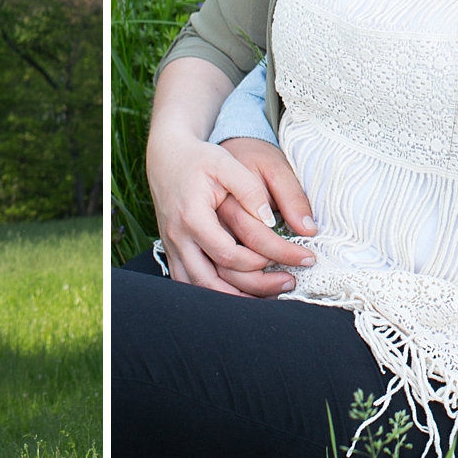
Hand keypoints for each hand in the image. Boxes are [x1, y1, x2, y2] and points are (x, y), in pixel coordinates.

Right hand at [147, 109, 318, 298]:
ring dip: (234, 299)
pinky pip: (189, 284)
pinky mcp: (172, 252)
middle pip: (213, 282)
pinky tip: (240, 293)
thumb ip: (250, 190)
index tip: (291, 257)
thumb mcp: (227, 164)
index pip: (228, 254)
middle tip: (288, 283)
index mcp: (192, 217)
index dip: (260, 262)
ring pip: (200, 289)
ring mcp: (173, 248)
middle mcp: (179, 238)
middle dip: (254, 290)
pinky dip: (213, 294)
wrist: (166, 158)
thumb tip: (269, 219)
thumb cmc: (200, 159)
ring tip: (268, 295)